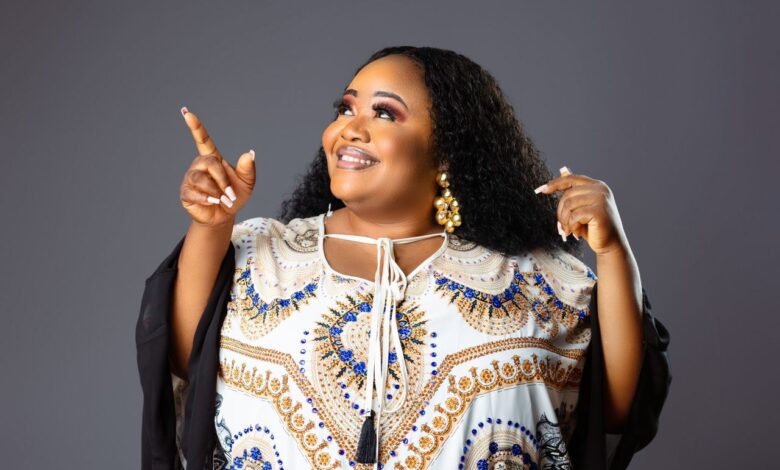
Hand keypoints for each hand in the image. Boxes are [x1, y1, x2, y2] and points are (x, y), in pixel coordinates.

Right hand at [178, 107, 255, 226]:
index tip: (187, 113)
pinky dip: (207, 199)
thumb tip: (250, 153)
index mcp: (213, 159)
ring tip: (223, 200)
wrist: (225, 216)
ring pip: (199, 179)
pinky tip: (213, 202)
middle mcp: (199, 166)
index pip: (203, 140)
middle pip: (208, 163)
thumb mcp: (247, 182)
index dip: (196, 127)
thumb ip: (248, 168)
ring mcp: (190, 179)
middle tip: (230, 193)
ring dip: (215, 191)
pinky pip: (193, 193)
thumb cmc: (235, 196)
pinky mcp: (186, 193)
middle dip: (222, 179)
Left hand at [534, 166, 627, 254]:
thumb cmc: (594, 227)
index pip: (571, 179)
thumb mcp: (582, 209)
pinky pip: (574, 215)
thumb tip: (554, 181)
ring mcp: (600, 199)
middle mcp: (600, 189)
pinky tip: (576, 232)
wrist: (611, 244)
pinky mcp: (598, 211)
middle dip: (560, 212)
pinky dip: (572, 225)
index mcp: (596, 186)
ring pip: (569, 204)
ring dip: (565, 220)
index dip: (556, 183)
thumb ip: (573, 196)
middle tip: (562, 225)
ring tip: (570, 229)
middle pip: (567, 194)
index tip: (543, 190)